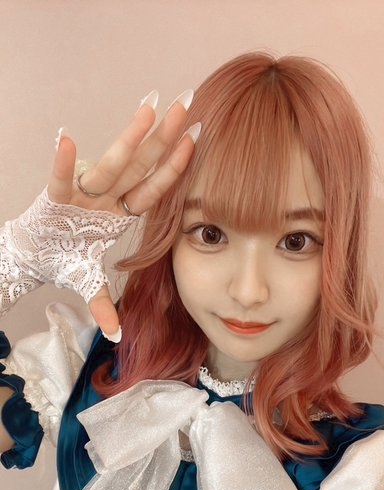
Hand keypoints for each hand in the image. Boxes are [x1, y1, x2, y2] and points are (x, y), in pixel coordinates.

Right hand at [47, 90, 198, 338]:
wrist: (30, 257)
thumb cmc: (64, 259)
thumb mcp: (90, 284)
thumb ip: (105, 306)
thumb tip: (118, 337)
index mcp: (118, 214)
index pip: (152, 190)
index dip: (174, 168)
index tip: (196, 141)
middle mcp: (104, 199)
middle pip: (138, 167)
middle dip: (161, 137)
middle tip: (185, 104)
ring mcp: (80, 196)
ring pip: (108, 166)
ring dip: (127, 141)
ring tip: (148, 109)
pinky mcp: (53, 200)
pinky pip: (58, 182)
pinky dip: (62, 164)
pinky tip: (67, 140)